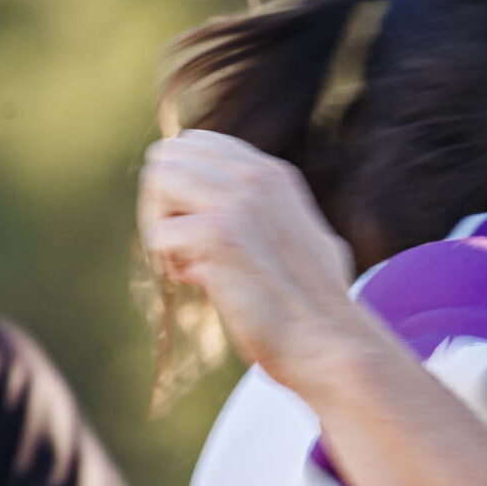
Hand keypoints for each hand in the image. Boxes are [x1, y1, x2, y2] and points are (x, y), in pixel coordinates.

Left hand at [139, 130, 360, 384]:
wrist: (329, 342)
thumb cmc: (317, 305)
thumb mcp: (305, 238)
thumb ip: (273, 213)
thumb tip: (237, 209)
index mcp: (273, 175)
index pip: (196, 143)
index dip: (181, 184)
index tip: (195, 222)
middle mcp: (255, 179)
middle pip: (169, 158)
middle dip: (162, 201)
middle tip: (180, 244)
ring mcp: (237, 204)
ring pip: (157, 184)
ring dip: (159, 225)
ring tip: (186, 262)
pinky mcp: (218, 236)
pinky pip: (159, 235)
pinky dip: (169, 265)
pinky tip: (200, 283)